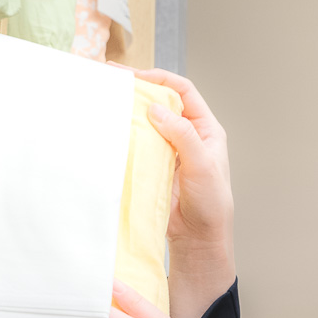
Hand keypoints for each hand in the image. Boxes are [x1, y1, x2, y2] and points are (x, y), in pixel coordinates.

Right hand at [118, 66, 235, 317]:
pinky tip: (109, 134)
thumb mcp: (202, 165)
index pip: (183, 92)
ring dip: (129, 114)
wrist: (198, 241)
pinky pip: (138, 146)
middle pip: (161, 104)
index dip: (160, 79)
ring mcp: (169, 152)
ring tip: (105, 105)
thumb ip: (182, 135)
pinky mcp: (154, 168)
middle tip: (112, 85)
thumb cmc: (211, 205)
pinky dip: (124, 137)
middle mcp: (188, 136)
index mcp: (206, 129)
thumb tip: (155, 108)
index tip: (135, 76)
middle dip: (138, 92)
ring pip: (147, 124)